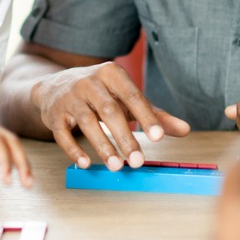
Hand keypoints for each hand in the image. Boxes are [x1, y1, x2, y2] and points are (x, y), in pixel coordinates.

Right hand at [33, 62, 189, 170]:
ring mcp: (69, 97)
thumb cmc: (100, 94)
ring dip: (103, 146)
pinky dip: (74, 150)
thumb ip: (154, 114)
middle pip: (109, 111)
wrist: (55, 86)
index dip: (145, 116)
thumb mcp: (126, 98)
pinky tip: (87, 163)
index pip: (132, 95)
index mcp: (111, 73)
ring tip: (117, 166)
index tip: (158, 138)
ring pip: (86, 122)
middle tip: (138, 161)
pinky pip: (62, 134)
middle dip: (125, 137)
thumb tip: (185, 130)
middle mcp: (88, 81)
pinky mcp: (53, 114)